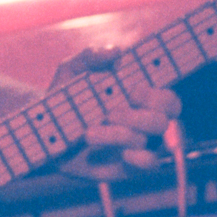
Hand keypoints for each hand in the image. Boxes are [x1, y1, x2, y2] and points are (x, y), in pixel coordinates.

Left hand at [49, 52, 180, 178]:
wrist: (48, 137)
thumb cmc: (65, 99)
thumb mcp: (71, 72)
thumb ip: (90, 56)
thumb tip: (116, 51)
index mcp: (138, 93)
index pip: (166, 91)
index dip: (157, 90)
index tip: (132, 90)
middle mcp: (145, 117)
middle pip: (168, 112)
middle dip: (141, 112)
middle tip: (110, 112)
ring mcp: (141, 142)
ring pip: (153, 137)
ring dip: (121, 134)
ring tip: (89, 133)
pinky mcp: (133, 165)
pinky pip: (151, 162)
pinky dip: (139, 158)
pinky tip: (120, 153)